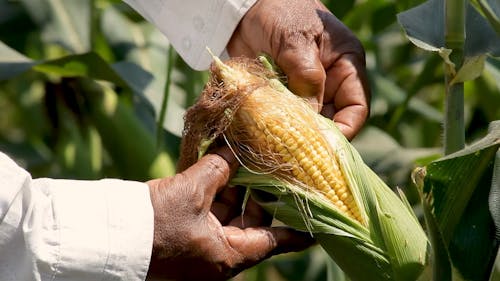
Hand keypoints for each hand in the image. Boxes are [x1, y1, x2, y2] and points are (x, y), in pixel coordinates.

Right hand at [146, 147, 313, 280]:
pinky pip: (213, 212)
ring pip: (233, 214)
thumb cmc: (155, 224)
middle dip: (265, 195)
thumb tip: (235, 149)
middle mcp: (221, 254)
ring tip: (253, 160)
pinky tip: (225, 167)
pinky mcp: (188, 233)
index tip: (321, 219)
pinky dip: (220, 191)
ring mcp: (204, 245)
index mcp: (229, 255)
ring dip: (240, 188)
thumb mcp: (191, 193)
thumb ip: (218, 169)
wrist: (110, 238)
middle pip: (255, 223)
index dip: (300, 229)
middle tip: (281, 169)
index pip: (277, 241)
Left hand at [227, 0, 369, 139]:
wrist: (246, 7)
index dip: (345, 130)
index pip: (356, 107)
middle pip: (331, 121)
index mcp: (346, 66)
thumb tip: (310, 118)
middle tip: (296, 154)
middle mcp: (329, 83)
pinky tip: (264, 135)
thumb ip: (306, 77)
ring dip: (293, 135)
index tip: (325, 146)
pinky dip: (276, 128)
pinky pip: (284, 119)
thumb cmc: (280, 11)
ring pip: (306, 124)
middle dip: (315, 138)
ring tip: (278, 146)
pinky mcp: (282, 96)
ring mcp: (304, 91)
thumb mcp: (296, 41)